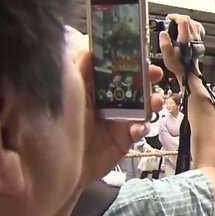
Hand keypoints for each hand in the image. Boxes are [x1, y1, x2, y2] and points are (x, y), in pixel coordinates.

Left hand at [73, 46, 164, 187]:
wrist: (59, 167)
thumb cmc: (58, 129)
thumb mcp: (68, 96)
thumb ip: (79, 73)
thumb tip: (88, 48)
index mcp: (95, 88)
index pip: (115, 69)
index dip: (129, 60)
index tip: (140, 53)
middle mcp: (110, 101)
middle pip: (134, 84)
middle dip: (147, 77)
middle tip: (155, 73)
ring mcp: (120, 119)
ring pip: (143, 105)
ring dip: (152, 101)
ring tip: (155, 102)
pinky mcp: (126, 137)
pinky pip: (140, 129)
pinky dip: (141, 127)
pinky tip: (137, 129)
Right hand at [159, 14, 210, 101]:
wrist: (189, 73)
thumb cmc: (179, 66)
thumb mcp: (168, 56)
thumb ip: (164, 44)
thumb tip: (163, 33)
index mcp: (186, 38)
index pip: (183, 20)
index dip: (175, 16)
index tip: (169, 17)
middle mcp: (193, 37)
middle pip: (188, 20)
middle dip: (179, 17)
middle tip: (171, 20)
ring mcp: (197, 39)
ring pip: (193, 23)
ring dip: (184, 20)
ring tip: (176, 23)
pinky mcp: (198, 42)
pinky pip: (195, 28)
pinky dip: (189, 25)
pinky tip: (184, 29)